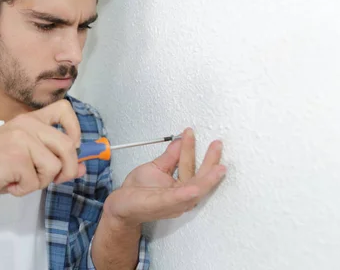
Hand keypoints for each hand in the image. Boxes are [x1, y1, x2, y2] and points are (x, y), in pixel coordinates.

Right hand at [0, 100, 85, 197]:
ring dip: (41, 182)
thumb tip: (83, 167)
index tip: (72, 148)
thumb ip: (53, 159)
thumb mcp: (25, 158)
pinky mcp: (16, 157)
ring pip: (54, 166)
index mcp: (29, 120)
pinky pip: (35, 181)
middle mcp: (27, 125)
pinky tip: (9, 183)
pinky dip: (24, 190)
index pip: (64, 109)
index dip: (75, 130)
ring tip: (21, 179)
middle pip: (67, 146)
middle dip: (68, 169)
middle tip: (55, 179)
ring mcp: (21, 139)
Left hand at [103, 128, 225, 225]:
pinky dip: (186, 195)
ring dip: (207, 178)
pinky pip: (176, 201)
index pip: (191, 167)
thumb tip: (180, 140)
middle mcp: (182, 197)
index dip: (191, 149)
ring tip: (218, 167)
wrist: (121, 206)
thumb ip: (170, 156)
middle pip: (200, 179)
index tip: (189, 133)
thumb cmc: (139, 190)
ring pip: (194, 190)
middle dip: (210, 162)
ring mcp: (173, 203)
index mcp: (181, 188)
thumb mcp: (156, 168)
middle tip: (217, 144)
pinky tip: (194, 189)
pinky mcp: (161, 205)